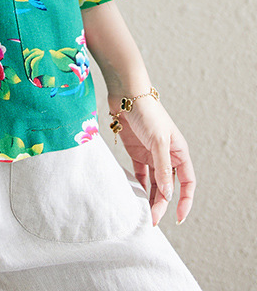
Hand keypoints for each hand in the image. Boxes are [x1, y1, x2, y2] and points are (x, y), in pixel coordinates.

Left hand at [107, 92, 195, 226]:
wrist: (126, 94)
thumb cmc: (147, 113)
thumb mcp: (158, 140)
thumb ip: (163, 167)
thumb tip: (168, 193)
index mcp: (179, 153)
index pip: (187, 183)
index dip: (185, 201)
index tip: (178, 217)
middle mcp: (167, 155)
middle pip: (168, 186)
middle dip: (162, 203)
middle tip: (153, 219)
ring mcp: (151, 154)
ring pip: (153, 182)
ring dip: (149, 197)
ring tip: (143, 213)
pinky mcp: (135, 151)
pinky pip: (139, 173)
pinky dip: (137, 184)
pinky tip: (133, 195)